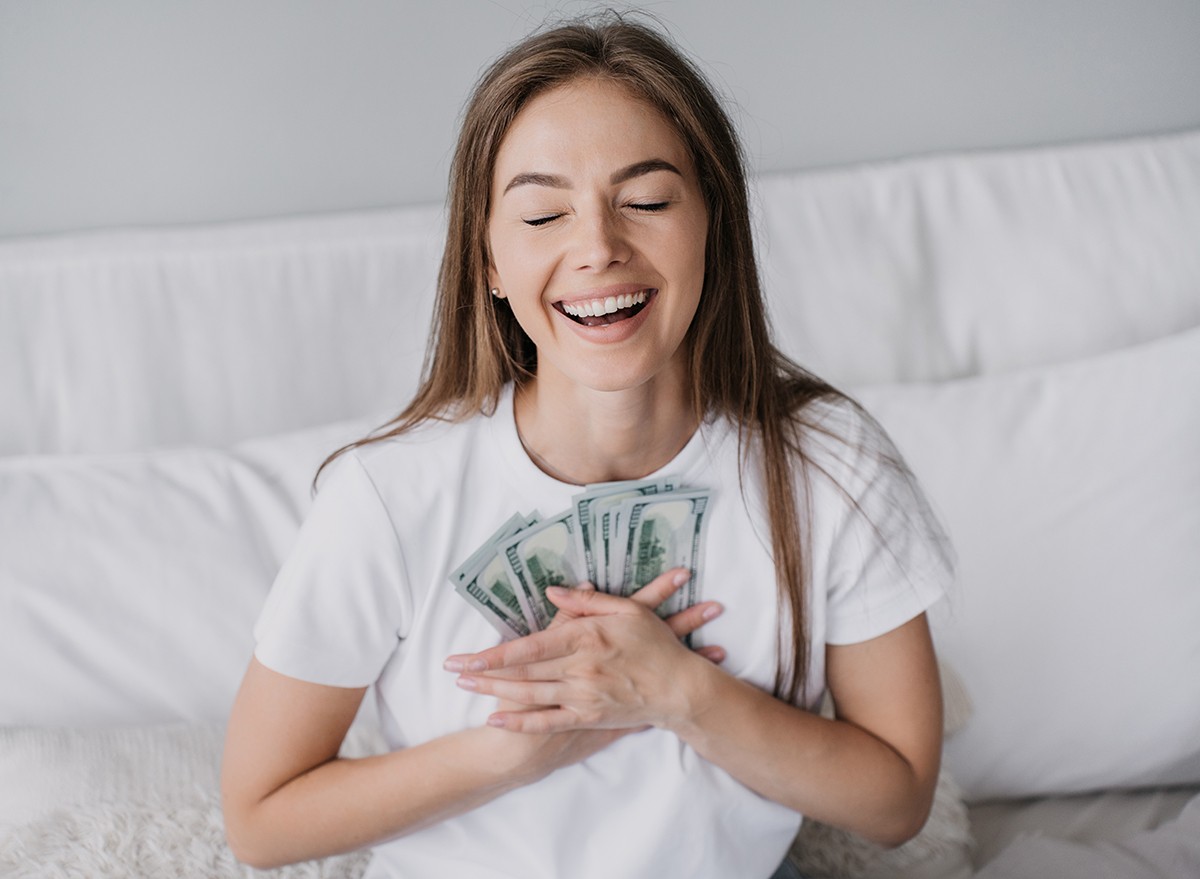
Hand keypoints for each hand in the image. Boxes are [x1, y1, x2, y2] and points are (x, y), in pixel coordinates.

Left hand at [445, 568, 723, 736]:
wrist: (681, 688)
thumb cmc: (656, 644)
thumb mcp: (627, 610)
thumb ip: (587, 602)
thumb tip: (553, 593)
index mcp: (586, 638)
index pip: (530, 645)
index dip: (494, 652)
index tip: (467, 656)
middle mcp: (580, 668)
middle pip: (522, 672)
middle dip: (484, 673)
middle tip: (453, 672)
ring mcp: (583, 695)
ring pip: (530, 695)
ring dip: (494, 693)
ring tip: (466, 688)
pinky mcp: (589, 716)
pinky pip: (547, 722)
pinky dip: (520, 723)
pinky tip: (496, 719)